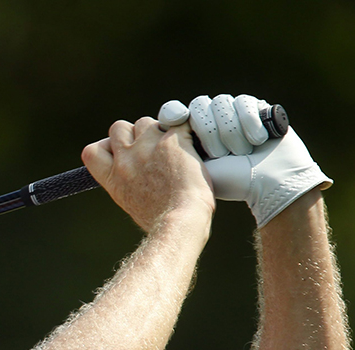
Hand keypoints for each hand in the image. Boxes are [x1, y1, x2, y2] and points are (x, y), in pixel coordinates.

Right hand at [82, 116, 214, 231]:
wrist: (180, 221)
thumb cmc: (161, 219)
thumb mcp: (130, 202)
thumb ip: (126, 181)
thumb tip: (136, 174)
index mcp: (112, 178)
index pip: (91, 151)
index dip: (106, 146)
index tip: (118, 152)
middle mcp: (125, 160)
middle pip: (118, 127)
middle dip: (133, 133)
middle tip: (150, 148)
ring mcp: (147, 148)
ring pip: (146, 122)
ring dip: (158, 130)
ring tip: (173, 149)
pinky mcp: (171, 141)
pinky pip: (177, 122)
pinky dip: (186, 130)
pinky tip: (193, 144)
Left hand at [158, 94, 331, 227]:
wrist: (267, 184)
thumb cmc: (225, 184)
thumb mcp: (188, 170)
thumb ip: (163, 154)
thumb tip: (144, 137)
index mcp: (188, 135)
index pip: (173, 111)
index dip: (172, 113)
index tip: (175, 121)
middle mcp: (209, 120)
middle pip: (198, 105)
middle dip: (208, 130)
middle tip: (219, 154)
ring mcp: (232, 113)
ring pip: (219, 103)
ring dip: (229, 131)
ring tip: (239, 153)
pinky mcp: (256, 107)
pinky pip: (244, 102)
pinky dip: (249, 121)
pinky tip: (257, 140)